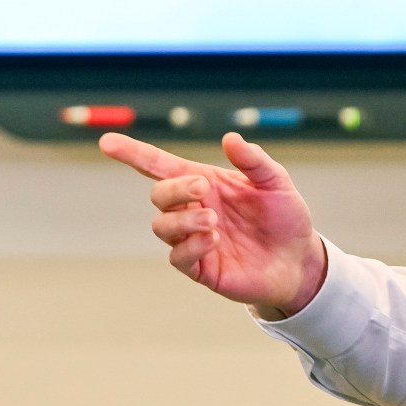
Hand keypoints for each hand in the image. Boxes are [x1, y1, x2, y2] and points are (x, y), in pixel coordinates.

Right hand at [99, 131, 327, 318]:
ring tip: (213, 220)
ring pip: (162, 227)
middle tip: (204, 189)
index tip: (106, 142)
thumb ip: (253, 160)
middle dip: (175, 189)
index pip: (159, 165)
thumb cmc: (284, 217)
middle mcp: (193, 209)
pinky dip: (190, 246)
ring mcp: (193, 239)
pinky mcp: (201, 268)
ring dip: (182, 220)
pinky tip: (213, 239)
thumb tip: (229, 138)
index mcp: (204, 182)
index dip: (132, 153)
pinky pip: (177, 258)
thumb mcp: (276, 181)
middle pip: (158, 194)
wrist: (300, 260)